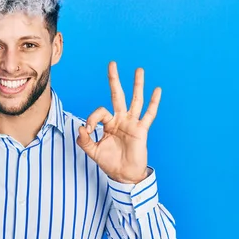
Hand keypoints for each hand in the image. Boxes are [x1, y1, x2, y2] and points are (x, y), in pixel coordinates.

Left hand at [76, 62, 161, 183]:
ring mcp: (132, 123)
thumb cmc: (109, 162)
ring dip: (137, 85)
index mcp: (108, 123)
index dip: (92, 118)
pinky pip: (149, 114)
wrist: (124, 174)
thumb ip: (84, 140)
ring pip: (135, 100)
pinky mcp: (141, 129)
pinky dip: (154, 102)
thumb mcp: (92, 151)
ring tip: (139, 70)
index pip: (99, 112)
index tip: (89, 130)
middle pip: (117, 95)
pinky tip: (157, 90)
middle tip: (112, 64)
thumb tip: (81, 128)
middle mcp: (120, 119)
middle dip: (114, 80)